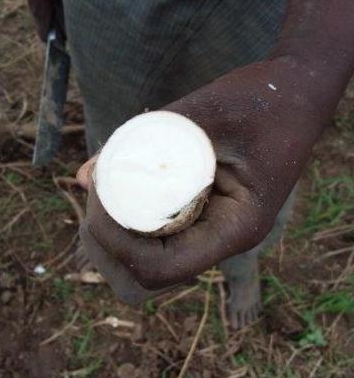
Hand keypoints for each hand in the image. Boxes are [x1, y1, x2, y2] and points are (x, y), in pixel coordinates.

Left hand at [82, 56, 329, 290]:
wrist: (295, 97)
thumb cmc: (264, 101)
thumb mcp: (204, 112)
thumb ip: (141, 140)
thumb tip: (81, 177)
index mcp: (234, 229)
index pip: (161, 268)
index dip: (118, 243)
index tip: (99, 197)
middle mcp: (220, 241)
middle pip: (143, 280)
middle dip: (106, 246)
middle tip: (96, 195)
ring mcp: (208, 233)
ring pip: (143, 266)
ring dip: (111, 239)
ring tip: (104, 190)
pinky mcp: (197, 217)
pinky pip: (152, 240)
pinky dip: (124, 222)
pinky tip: (118, 185)